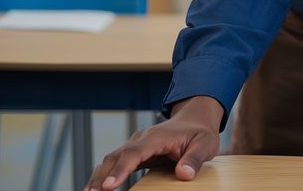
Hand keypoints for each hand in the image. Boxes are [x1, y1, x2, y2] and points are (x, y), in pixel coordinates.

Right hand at [85, 96, 222, 189]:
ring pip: (111, 159)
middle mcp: (142, 139)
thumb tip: (184, 174)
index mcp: (157, 137)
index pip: (134, 153)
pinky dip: (104, 174)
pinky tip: (96, 187)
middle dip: (101, 176)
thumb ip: (194, 158)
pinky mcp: (135, 152)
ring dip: (98, 176)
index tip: (108, 186)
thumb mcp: (205, 144)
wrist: (195, 119)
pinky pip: (116, 163)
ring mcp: (136, 144)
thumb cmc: (200, 132)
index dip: (120, 169)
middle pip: (116, 156)